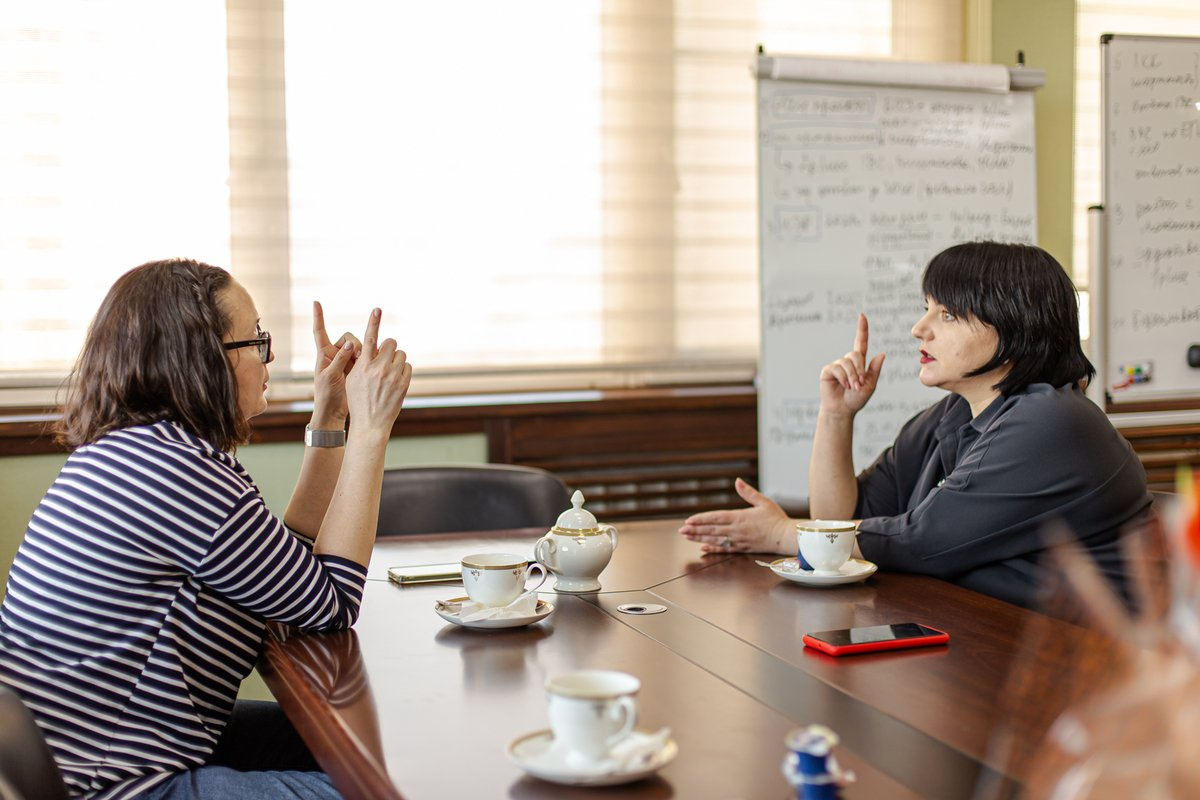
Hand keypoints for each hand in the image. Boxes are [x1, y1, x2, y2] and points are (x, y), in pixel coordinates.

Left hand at [311, 301, 362, 426]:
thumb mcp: (330, 376)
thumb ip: (340, 359)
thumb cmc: (326, 395)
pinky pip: (366, 357)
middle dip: (355, 345)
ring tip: (361, 365)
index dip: (319, 317)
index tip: (316, 302)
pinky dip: (369, 359)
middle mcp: (335, 354)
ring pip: (360, 347)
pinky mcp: (357, 368)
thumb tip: (351, 344)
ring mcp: (347, 361)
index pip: (320, 332)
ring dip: (363, 353)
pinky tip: (370, 365)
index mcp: (324, 354)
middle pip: (349, 338)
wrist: (335, 411)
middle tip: (357, 357)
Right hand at [344, 308, 410, 434]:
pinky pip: (408, 366)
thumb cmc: (359, 401)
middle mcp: (378, 369)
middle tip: (385, 357)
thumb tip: (371, 347)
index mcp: (362, 366)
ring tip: (389, 372)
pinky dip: (403, 370)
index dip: (373, 322)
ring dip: (397, 359)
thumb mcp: (353, 379)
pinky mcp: (403, 384)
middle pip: (391, 343)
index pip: (369, 339)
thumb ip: (361, 361)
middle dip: (389, 347)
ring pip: (401, 354)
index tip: (377, 309)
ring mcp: (392, 376)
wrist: (370, 424)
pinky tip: (396, 381)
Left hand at [678, 478, 794, 553]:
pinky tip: (703, 548)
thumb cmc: (776, 519)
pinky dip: (713, 549)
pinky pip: (725, 549)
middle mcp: (737, 530)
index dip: (701, 519)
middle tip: (681, 530)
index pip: (716, 518)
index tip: (689, 520)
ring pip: (715, 540)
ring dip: (700, 538)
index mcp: (740, 517)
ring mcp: (739, 540)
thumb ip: (748, 492)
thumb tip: (737, 481)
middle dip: (695, 530)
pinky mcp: (743, 548)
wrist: (786, 537)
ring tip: (687, 537)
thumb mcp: (763, 502)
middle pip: (712, 530)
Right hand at [818, 312, 885, 416]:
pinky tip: (842, 385)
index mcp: (859, 363)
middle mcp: (847, 361)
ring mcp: (837, 365)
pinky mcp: (828, 370)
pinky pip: (837, 368)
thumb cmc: (856, 399)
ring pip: (847, 362)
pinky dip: (843, 378)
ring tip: (851, 387)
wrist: (842, 410)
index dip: (862, 329)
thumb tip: (882, 353)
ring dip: (852, 376)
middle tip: (859, 384)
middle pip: (856, 354)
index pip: (861, 343)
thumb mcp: (870, 385)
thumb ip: (875, 370)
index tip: (862, 316)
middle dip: (859, 370)